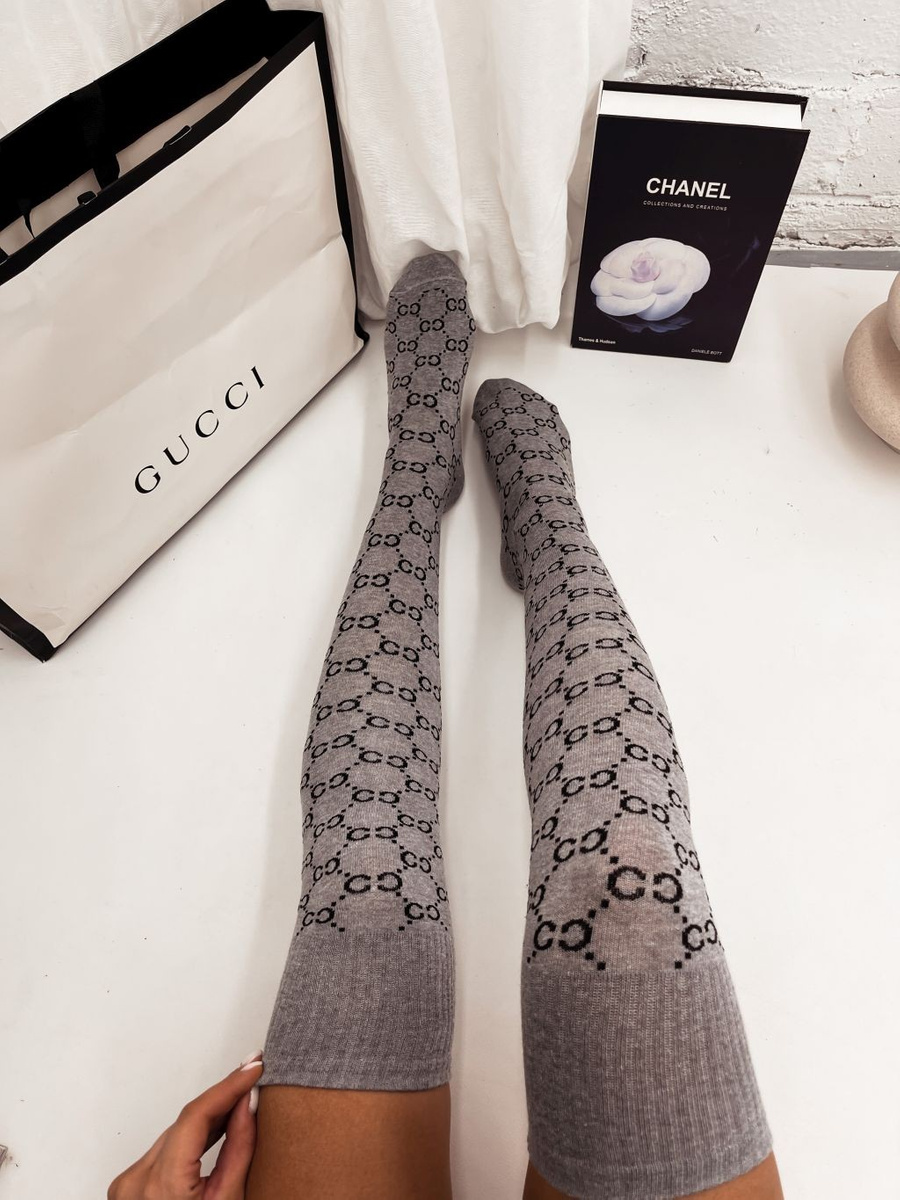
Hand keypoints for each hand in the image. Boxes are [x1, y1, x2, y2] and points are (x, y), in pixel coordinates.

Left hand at [108, 1052, 263, 1199]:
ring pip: (177, 1132)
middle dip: (223, 1096)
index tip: (254, 1066)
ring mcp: (127, 1185)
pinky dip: (193, 1135)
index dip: (228, 1085)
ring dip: (210, 1113)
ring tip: (243, 1091)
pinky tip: (217, 1122)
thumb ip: (238, 1149)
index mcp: (160, 1187)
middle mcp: (135, 1181)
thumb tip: (248, 1102)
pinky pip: (166, 1148)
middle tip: (256, 1071)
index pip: (196, 1115)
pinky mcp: (129, 1187)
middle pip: (186, 1122)